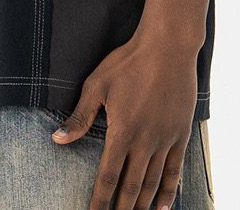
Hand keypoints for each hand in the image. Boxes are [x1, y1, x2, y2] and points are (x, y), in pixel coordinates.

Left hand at [50, 33, 198, 209]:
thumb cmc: (128, 62)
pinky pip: (174, 171)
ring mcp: (165, 139)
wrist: (168, 46)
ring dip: (142, 205)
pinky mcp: (180, 134)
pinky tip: (161, 207)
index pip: (108, 177)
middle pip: (131, 187)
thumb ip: (80, 116)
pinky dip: (168, 192)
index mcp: (121, 131)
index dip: (99, 201)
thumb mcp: (98, 85)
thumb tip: (58, 139)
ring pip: (152, 183)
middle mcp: (144, 142)